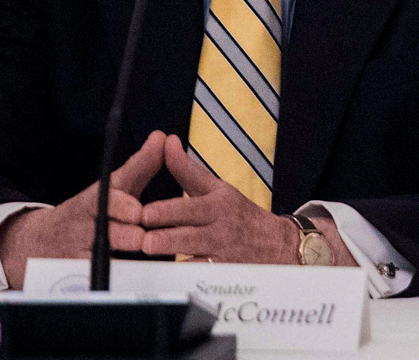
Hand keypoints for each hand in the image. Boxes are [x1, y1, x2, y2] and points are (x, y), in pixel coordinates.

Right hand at [0, 131, 165, 288]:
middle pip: (108, 232)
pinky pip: (95, 281)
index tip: (136, 210)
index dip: (121, 205)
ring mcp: (79, 251)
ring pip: (102, 258)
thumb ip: (141, 165)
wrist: (41, 242)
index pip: (107, 199)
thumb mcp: (115, 186)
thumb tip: (163, 137)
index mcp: (97, 200)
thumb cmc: (92, 211)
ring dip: (123, 260)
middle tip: (145, 238)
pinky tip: (129, 283)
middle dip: (128, 235)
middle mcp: (87, 225)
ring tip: (142, 261)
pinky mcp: (77, 276)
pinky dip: (111, 283)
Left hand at [138, 133, 301, 263]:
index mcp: (218, 204)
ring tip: (148, 255)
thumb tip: (168, 143)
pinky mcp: (220, 274)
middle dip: (162, 238)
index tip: (144, 213)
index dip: (164, 212)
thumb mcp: (218, 188)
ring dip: (169, 258)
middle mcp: (220, 229)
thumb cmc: (239, 214)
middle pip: (186, 235)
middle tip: (142, 239)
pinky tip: (164, 274)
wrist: (276, 244)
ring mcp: (220, 253)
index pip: (188, 208)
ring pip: (191, 258)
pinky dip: (181, 276)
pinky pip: (197, 276)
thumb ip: (188, 170)